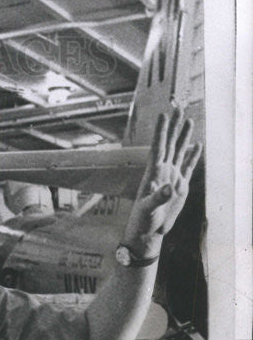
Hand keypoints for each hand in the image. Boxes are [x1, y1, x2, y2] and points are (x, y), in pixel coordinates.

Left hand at [124, 108, 202, 255]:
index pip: (158, 147)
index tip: (163, 115)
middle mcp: (162, 171)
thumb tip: (168, 186)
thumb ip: (158, 197)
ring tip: (189, 120)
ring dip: (184, 137)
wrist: (149, 231)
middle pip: (170, 144)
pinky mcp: (179, 186)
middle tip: (179, 108)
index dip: (161, 131)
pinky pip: (187, 167)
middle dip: (174, 127)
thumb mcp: (148, 208)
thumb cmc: (143, 220)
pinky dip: (192, 155)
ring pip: (179, 152)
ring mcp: (171, 177)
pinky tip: (196, 145)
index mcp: (153, 173)